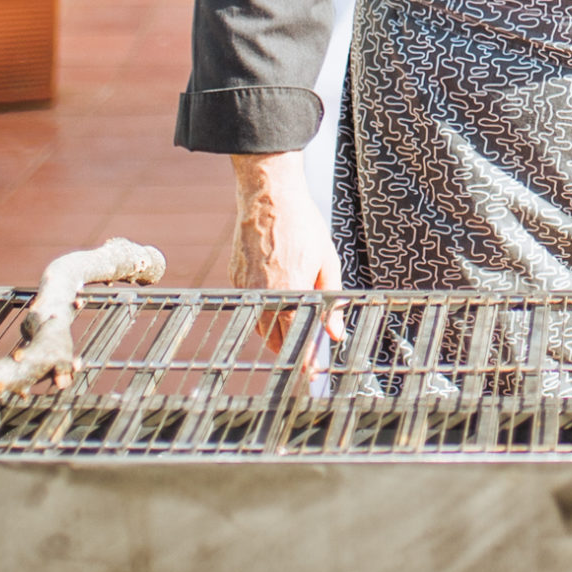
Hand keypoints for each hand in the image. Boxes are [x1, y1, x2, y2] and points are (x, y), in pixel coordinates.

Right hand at [229, 151, 344, 349]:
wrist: (268, 197)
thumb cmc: (301, 224)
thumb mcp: (326, 262)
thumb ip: (332, 300)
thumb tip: (335, 331)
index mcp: (289, 291)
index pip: (296, 338)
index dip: (304, 360)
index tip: (311, 374)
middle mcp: (263, 293)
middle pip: (274, 338)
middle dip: (291, 347)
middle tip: (307, 348)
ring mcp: (246, 286)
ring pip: (260, 324)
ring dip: (276, 330)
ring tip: (295, 323)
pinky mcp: (236, 277)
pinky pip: (251, 304)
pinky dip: (263, 309)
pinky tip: (277, 297)